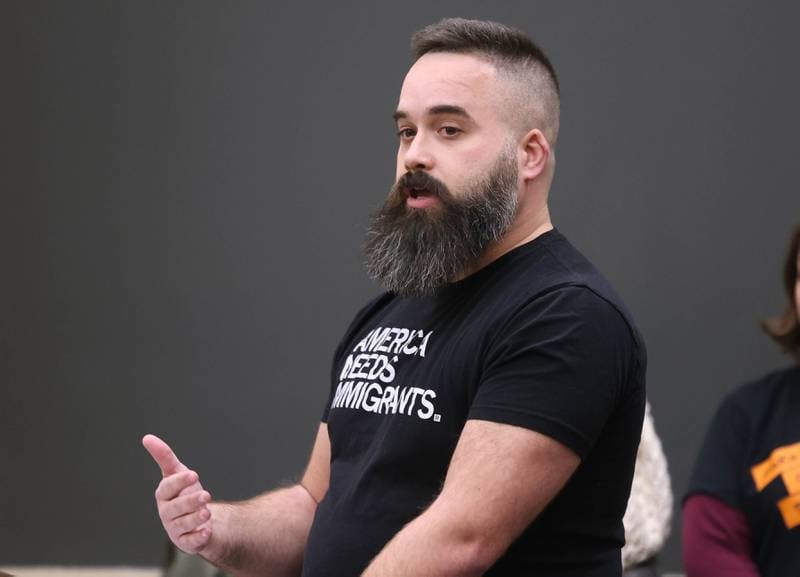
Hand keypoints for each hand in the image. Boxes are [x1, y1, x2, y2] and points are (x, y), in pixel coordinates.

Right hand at [142, 434, 213, 553]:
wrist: (201, 517)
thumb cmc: (186, 492)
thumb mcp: (178, 473)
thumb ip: (165, 457)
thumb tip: (147, 437)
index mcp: (163, 495)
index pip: (167, 488)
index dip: (179, 482)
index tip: (194, 474)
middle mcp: (166, 513)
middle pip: (176, 508)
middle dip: (190, 502)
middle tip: (206, 495)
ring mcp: (175, 529)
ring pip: (184, 525)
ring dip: (195, 519)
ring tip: (207, 512)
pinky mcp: (186, 543)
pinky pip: (190, 543)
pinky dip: (198, 538)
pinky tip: (206, 532)